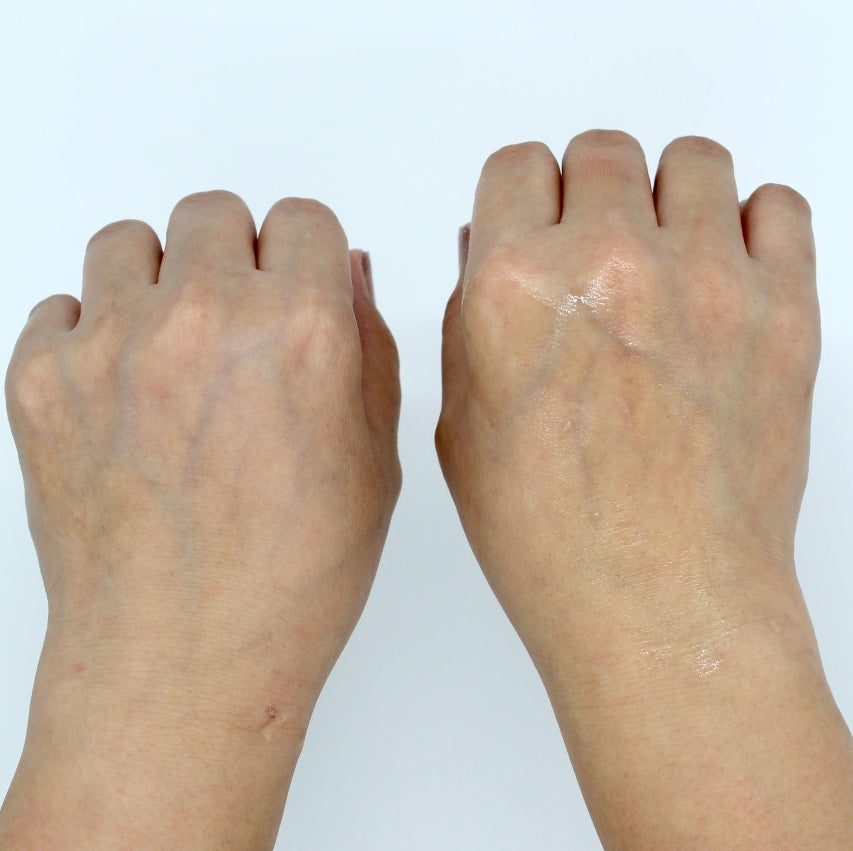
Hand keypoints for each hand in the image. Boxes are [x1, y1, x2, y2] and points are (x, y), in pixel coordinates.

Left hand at [2, 191, 399, 847]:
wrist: (180, 661)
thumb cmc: (287, 581)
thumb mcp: (375, 460)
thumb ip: (367, 348)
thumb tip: (343, 278)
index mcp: (300, 334)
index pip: (303, 218)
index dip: (307, 254)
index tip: (297, 281)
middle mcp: (204, 321)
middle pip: (214, 212)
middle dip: (236, 256)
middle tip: (239, 318)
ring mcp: (112, 346)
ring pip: (129, 243)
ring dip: (160, 283)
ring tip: (176, 351)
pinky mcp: (41, 380)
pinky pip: (62, 307)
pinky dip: (94, 335)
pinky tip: (125, 394)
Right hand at [437, 131, 852, 845]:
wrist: (660, 604)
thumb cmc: (555, 538)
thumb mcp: (464, 424)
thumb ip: (475, 319)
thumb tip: (496, 257)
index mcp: (515, 288)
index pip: (515, 165)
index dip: (519, 193)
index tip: (532, 215)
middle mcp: (610, 265)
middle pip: (602, 150)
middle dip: (586, 190)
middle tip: (592, 243)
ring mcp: (706, 281)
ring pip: (692, 160)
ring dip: (665, 197)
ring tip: (659, 254)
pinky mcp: (784, 309)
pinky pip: (776, 205)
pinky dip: (747, 224)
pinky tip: (719, 273)